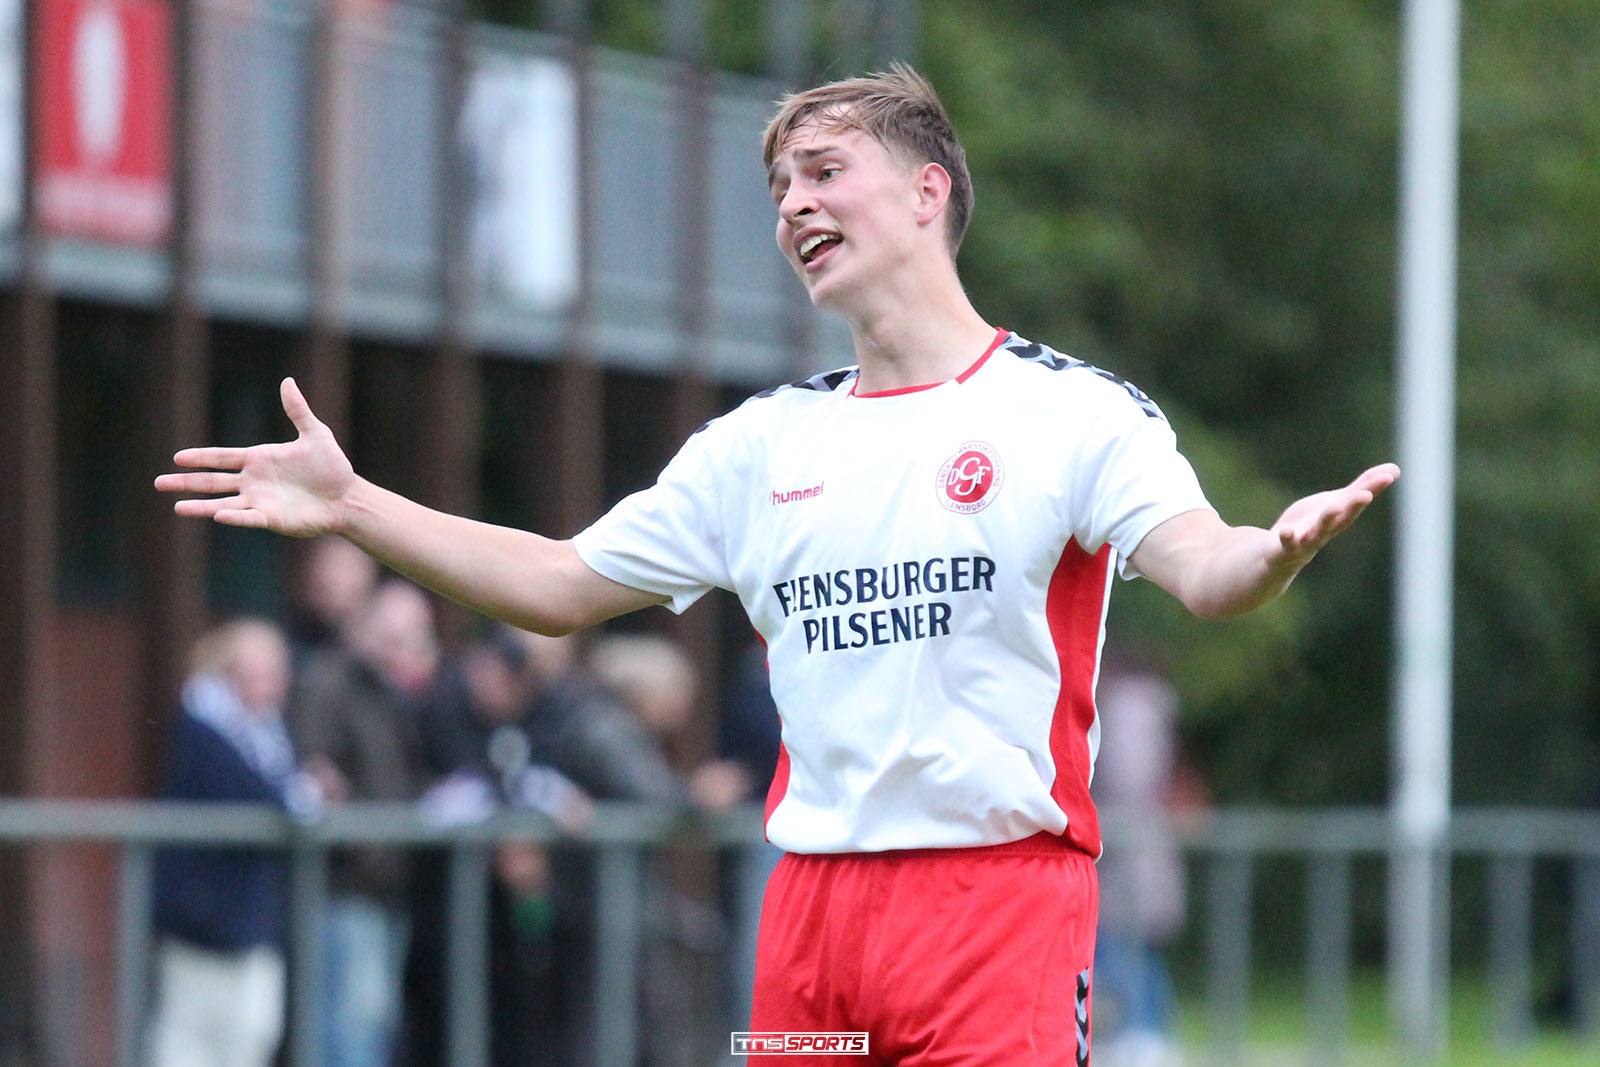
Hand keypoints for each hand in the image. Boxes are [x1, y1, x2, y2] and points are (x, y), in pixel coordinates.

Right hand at [154, 378, 355, 536]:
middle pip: (213, 481)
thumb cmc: (332, 467)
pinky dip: (234, 517)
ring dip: (200, 506)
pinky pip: (249, 518)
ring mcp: (260, 501)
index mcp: (259, 460)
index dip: (201, 457)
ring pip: (222, 503)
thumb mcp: (316, 435)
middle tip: (159, 483)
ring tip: (177, 508)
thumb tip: (287, 381)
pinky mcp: (272, 519)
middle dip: (186, 481)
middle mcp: (253, 481)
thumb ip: (298, 411)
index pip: (222, 457)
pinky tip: (218, 516)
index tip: (177, 457)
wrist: (348, 497)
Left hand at [1270, 462, 1399, 561]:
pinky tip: (1286, 531)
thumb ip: (1363, 486)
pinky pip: (1288, 543)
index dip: (1373, 488)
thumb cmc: (1315, 523)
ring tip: (1334, 506)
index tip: (1387, 476)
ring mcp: (1308, 539)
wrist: (1284, 552)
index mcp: (1341, 515)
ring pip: (1320, 531)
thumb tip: (1396, 469)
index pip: (1358, 500)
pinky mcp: (1288, 547)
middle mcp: (1328, 529)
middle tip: (1365, 494)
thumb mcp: (1339, 501)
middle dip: (1354, 506)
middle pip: (1344, 517)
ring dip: (1327, 520)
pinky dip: (1288, 538)